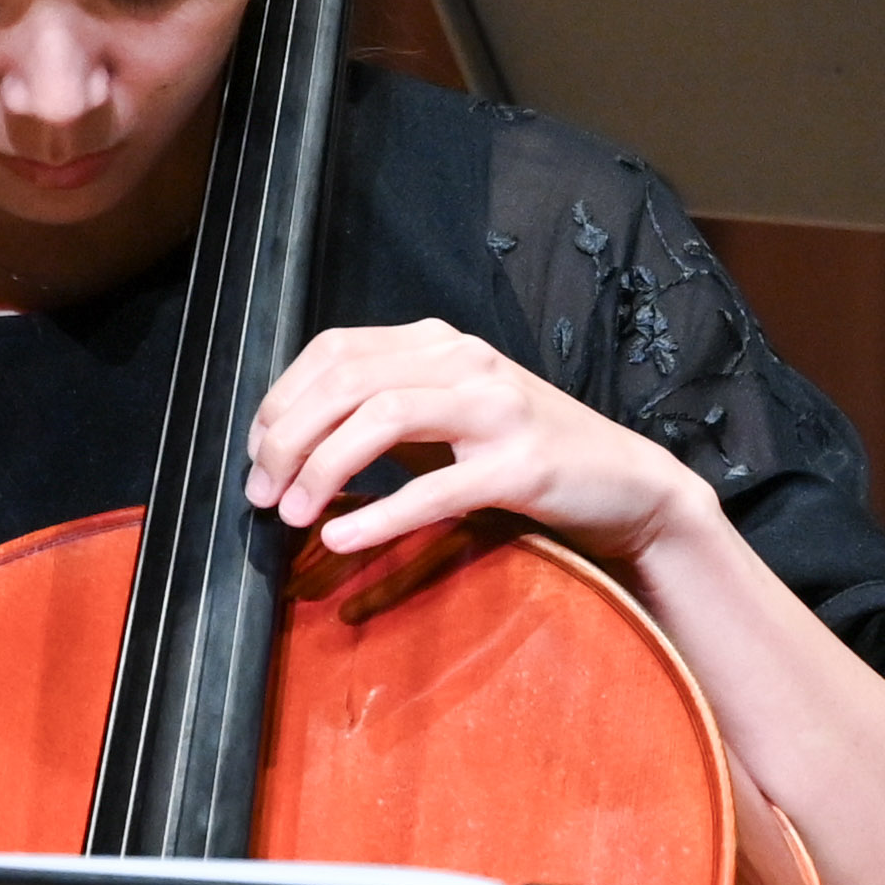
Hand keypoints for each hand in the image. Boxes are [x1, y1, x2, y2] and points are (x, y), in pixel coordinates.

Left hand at [244, 317, 706, 573]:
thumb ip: (386, 414)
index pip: (335, 351)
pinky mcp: (523, 465)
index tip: (258, 457)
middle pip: (347, 380)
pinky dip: (379, 514)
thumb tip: (293, 447)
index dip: (281, 402)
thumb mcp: (452, 417)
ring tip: (293, 515)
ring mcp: (498, 409)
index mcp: (442, 345)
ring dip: (322, 468)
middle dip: (288, 439)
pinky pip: (436, 487)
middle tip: (262, 496)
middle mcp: (466, 362)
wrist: (627, 484)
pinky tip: (342, 538)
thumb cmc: (529, 456)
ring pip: (382, 415)